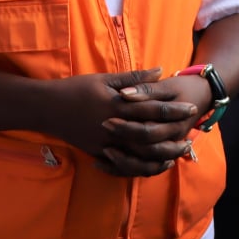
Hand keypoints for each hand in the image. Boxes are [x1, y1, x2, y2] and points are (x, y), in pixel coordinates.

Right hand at [38, 69, 193, 176]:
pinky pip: (122, 165)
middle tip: (190, 138)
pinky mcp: (98, 153)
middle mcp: (114, 127)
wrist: (47, 108)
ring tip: (175, 156)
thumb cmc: (77, 88)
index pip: (153, 109)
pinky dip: (138, 168)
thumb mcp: (105, 78)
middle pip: (150, 137)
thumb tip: (160, 70)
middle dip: (172, 138)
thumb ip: (134, 78)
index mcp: (118, 105)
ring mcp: (105, 143)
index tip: (191, 108)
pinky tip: (151, 166)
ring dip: (159, 158)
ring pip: (138, 156)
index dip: (174, 109)